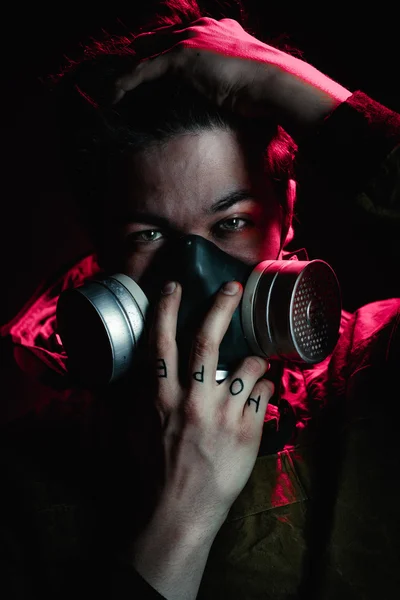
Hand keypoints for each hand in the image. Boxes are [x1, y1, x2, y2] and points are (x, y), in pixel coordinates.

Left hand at [114, 17, 351, 138]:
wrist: (275, 85)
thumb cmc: (269, 91)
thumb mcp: (247, 83)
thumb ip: (232, 83)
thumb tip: (229, 102)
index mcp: (218, 31)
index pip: (179, 40)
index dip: (161, 56)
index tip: (147, 75)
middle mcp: (201, 29)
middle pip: (157, 42)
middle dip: (137, 60)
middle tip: (120, 81)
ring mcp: (191, 40)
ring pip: (146, 55)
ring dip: (126, 74)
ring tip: (108, 92)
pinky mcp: (181, 56)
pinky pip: (143, 70)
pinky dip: (125, 83)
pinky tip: (112, 97)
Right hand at [146, 279, 272, 532]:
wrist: (179, 511)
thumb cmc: (155, 469)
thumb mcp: (138, 428)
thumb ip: (144, 394)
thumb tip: (149, 366)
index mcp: (161, 398)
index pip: (161, 343)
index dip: (166, 310)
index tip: (174, 286)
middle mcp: (192, 401)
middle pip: (207, 341)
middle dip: (221, 307)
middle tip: (232, 286)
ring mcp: (223, 416)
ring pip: (249, 364)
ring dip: (255, 359)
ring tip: (252, 366)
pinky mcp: (248, 432)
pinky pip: (265, 392)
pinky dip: (264, 386)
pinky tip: (258, 395)